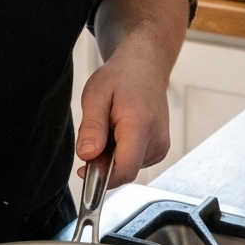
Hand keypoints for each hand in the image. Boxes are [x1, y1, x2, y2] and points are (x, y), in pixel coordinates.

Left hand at [74, 0, 187, 185]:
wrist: (145, 67)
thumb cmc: (120, 78)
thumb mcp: (95, 96)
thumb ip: (91, 128)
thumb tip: (86, 156)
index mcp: (140, 125)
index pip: (125, 169)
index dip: (102, 178)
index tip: (83, 171)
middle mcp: (157, 140)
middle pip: (125, 170)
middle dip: (103, 163)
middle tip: (95, 135)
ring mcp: (161, 146)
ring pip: (128, 168)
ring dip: (112, 157)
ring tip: (110, 127)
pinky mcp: (160, 149)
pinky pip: (135, 162)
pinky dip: (122, 153)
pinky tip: (120, 131)